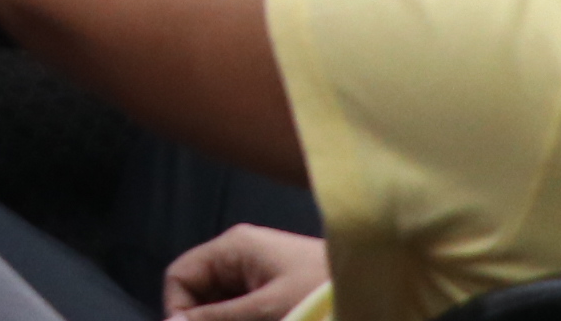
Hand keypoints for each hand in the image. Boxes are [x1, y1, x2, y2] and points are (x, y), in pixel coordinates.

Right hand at [164, 225, 328, 320]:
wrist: (383, 282)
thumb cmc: (320, 292)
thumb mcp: (266, 309)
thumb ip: (216, 318)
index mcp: (232, 247)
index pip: (180, 275)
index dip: (177, 310)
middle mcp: (240, 254)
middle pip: (200, 290)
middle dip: (203, 318)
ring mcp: (258, 270)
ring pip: (222, 302)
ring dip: (224, 320)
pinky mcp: (276, 287)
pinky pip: (244, 306)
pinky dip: (244, 319)